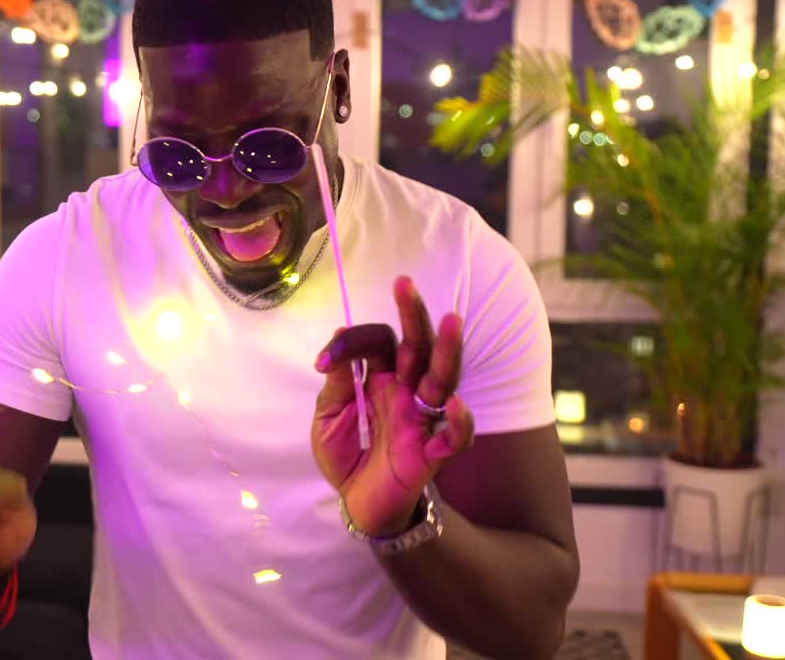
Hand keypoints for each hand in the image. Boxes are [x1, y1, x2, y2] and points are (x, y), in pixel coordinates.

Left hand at [311, 276, 474, 536]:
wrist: (356, 502)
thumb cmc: (347, 455)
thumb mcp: (328, 418)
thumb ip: (336, 384)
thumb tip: (339, 339)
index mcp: (380, 379)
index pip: (377, 343)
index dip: (353, 342)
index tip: (324, 360)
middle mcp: (406, 392)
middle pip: (418, 347)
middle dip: (413, 315)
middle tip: (404, 283)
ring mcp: (421, 419)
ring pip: (443, 379)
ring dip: (448, 352)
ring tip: (451, 321)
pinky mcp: (430, 453)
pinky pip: (454, 436)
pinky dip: (459, 421)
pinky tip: (454, 404)